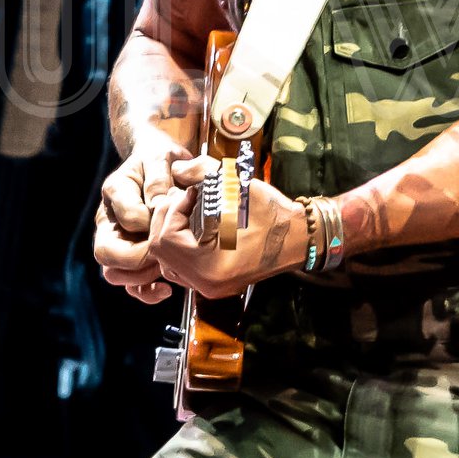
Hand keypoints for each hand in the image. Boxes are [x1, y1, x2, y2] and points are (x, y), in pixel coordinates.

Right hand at [94, 133, 188, 304]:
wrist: (163, 165)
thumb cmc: (163, 160)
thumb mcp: (163, 159)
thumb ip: (159, 179)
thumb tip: (158, 205)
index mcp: (115, 190)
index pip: (128, 218)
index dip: (153, 224)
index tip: (175, 218)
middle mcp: (109, 218)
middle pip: (106, 252)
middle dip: (139, 258)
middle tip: (164, 253)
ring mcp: (116, 240)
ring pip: (113, 273)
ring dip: (141, 276)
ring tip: (166, 268)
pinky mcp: (130, 257)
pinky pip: (129, 285)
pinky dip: (146, 292)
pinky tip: (166, 288)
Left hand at [145, 158, 307, 298]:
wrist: (298, 237)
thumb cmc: (271, 213)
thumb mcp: (236, 185)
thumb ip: (201, 171)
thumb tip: (176, 170)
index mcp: (211, 266)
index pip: (166, 239)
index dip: (172, 210)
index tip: (190, 193)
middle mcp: (207, 283)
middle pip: (160, 251)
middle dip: (167, 219)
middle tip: (185, 200)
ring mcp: (209, 287)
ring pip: (166, 261)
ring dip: (170, 232)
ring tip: (188, 212)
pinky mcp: (213, 284)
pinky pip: (180, 267)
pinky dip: (179, 246)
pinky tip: (194, 227)